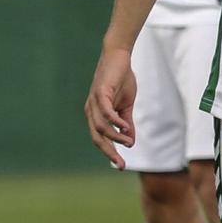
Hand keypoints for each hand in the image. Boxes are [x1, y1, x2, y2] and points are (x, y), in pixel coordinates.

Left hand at [84, 45, 137, 168]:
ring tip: (129, 141)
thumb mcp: (126, 106)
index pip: (100, 139)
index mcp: (96, 116)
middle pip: (97, 138)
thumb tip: (130, 142)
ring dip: (116, 137)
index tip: (121, 165)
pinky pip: (105, 111)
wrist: (119, 58)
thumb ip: (127, 123)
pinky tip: (125, 127)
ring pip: (101, 127)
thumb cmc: (121, 81)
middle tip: (121, 164)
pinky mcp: (100, 93)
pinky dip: (115, 121)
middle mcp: (91, 111)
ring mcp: (94, 102)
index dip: (110, 152)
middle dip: (109, 152)